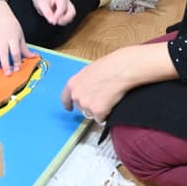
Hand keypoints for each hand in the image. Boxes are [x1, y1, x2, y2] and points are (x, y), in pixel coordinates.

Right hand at [0, 0, 36, 74]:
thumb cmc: (13, 27)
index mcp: (13, 38)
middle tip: (8, 74)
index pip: (15, 52)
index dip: (17, 62)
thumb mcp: (21, 37)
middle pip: (4, 55)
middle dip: (6, 65)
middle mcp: (3, 40)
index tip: (17, 69)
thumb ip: (25, 49)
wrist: (1, 18)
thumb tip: (34, 56)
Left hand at [34, 0, 75, 25]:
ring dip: (64, 21)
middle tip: (57, 22)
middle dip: (66, 19)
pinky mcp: (67, 13)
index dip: (58, 15)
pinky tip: (56, 21)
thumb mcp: (42, 4)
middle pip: (72, 12)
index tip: (52, 21)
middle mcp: (67, 2)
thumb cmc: (43, 0)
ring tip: (54, 22)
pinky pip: (68, 20)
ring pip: (71, 17)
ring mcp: (68, 8)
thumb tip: (52, 21)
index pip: (62, 7)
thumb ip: (47, 12)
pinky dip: (63, 22)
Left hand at [61, 43, 177, 122]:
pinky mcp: (98, 112)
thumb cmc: (109, 66)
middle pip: (80, 108)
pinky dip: (106, 114)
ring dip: (98, 110)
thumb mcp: (89, 71)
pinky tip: (111, 104)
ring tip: (107, 98)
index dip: (68, 104)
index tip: (69, 108)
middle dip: (89, 105)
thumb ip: (83, 82)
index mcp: (73, 84)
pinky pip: (100, 119)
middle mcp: (77, 96)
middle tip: (100, 97)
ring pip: (91, 114)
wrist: (121, 70)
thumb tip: (86, 87)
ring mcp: (86, 105)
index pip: (65, 99)